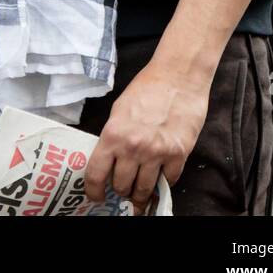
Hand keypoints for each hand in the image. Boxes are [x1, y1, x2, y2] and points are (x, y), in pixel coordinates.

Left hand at [84, 59, 209, 213]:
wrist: (178, 76)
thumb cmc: (147, 87)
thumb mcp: (120, 110)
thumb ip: (114, 136)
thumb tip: (109, 161)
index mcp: (113, 134)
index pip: (96, 174)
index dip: (94, 191)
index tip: (96, 196)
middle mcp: (133, 147)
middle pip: (121, 186)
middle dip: (121, 189)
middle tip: (123, 187)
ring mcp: (157, 153)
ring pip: (144, 190)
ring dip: (140, 193)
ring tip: (139, 190)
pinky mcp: (178, 154)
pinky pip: (168, 182)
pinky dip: (163, 181)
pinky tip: (160, 175)